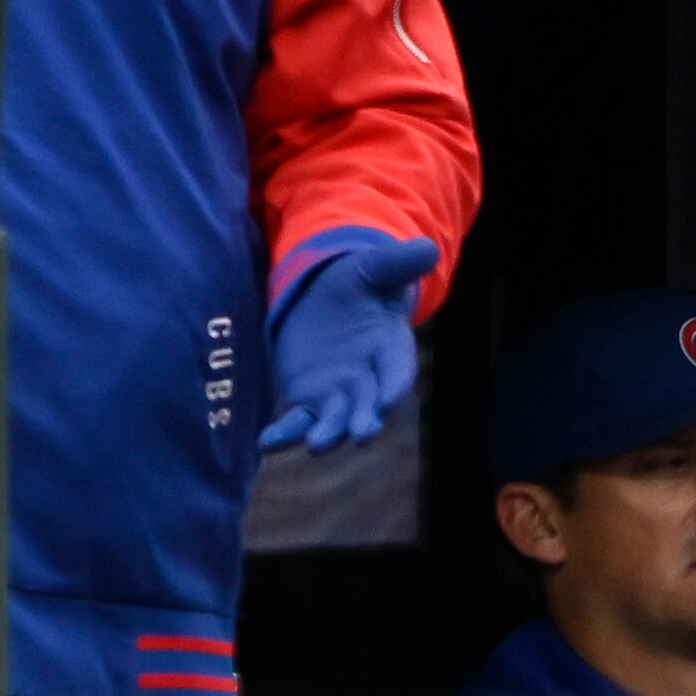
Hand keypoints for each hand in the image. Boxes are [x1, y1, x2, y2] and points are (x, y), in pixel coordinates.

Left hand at [256, 233, 436, 451]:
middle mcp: (368, 377)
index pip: (397, 370)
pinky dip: (284, 435)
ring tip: (317, 445)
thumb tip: (428, 249)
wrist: (328, 296)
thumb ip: (400, 263)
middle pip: (368, 403)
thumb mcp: (377, 267)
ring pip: (334, 418)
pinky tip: (267, 443)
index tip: (388, 402)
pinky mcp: (306, 397)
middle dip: (365, 420)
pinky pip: (297, 420)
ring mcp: (336, 391)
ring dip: (327, 433)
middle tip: (361, 436)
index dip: (394, 386)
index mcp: (390, 346)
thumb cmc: (360, 281)